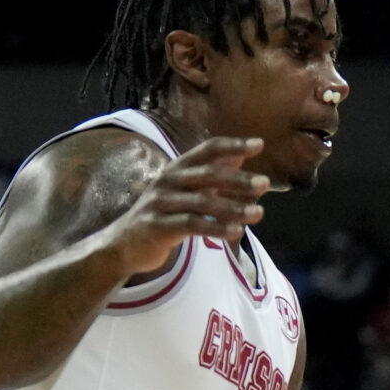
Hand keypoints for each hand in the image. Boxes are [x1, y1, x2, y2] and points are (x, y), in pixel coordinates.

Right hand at [108, 135, 268, 275]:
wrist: (125, 245)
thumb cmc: (164, 215)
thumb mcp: (187, 192)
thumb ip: (212, 176)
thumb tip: (241, 155)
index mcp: (177, 168)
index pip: (207, 150)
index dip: (232, 145)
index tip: (259, 144)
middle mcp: (168, 180)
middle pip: (207, 174)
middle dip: (238, 178)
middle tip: (265, 184)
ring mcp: (160, 202)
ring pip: (202, 201)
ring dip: (233, 207)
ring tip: (258, 214)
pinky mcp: (157, 225)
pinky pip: (191, 224)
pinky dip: (215, 227)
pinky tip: (235, 232)